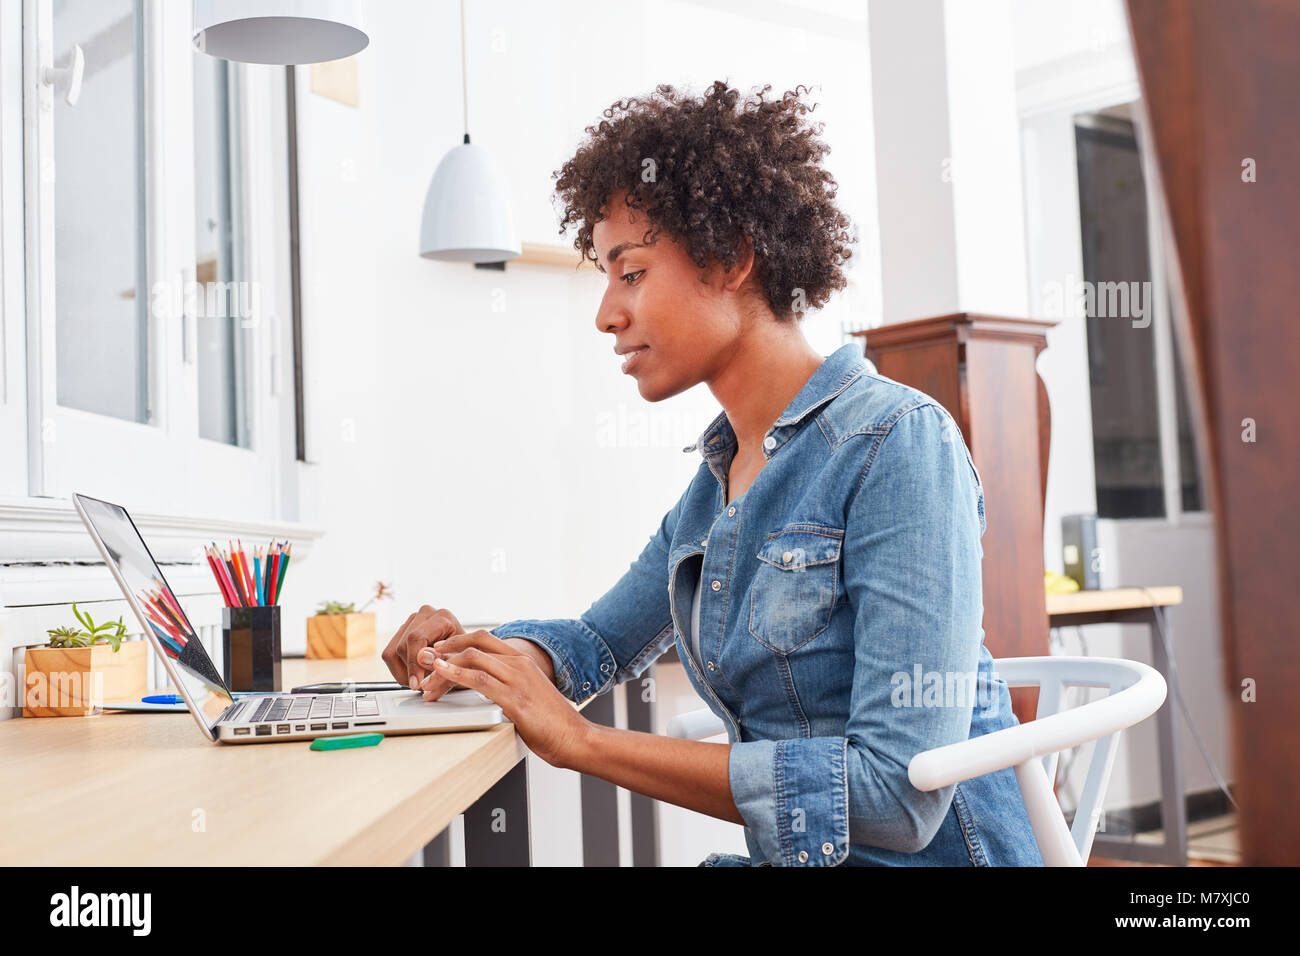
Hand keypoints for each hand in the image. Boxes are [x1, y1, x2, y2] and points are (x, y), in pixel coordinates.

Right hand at [381, 605, 465, 689]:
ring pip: (392, 652)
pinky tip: (413, 675)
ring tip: (420, 681)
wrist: (467, 654)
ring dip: (404, 673)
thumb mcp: (460, 661)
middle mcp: (425, 614)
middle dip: (410, 671)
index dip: (413, 663)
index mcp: (442, 617)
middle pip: (403, 646)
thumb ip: (442, 659)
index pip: (416, 638)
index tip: (416, 684)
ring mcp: (412, 621)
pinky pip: (389, 654)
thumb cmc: (466, 657)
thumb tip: (421, 658)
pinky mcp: (402, 632)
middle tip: (423, 685)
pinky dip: (398, 670)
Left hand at [417, 630, 589, 767]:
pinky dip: (456, 674)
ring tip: (425, 673)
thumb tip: (485, 689)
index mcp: (523, 662)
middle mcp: (520, 665)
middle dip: (445, 647)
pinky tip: (442, 674)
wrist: (574, 738)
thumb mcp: (528, 695)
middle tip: (424, 657)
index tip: (438, 650)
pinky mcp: (514, 698)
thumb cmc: (552, 723)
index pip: (484, 639)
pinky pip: (479, 680)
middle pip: (474, 643)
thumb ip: (508, 686)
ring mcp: (518, 679)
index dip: (457, 641)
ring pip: (472, 659)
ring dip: (443, 665)